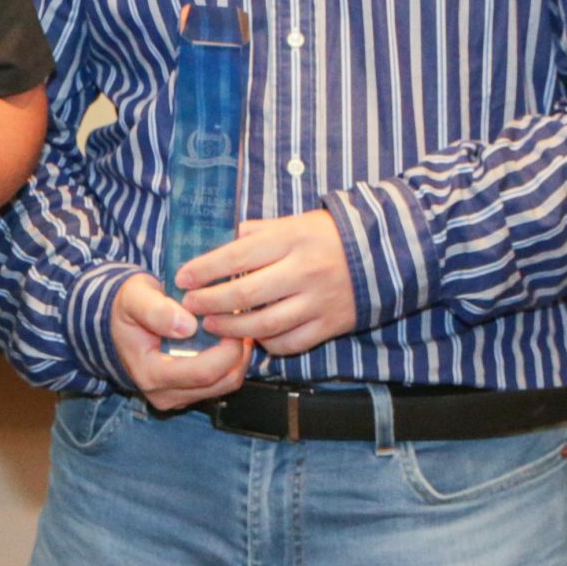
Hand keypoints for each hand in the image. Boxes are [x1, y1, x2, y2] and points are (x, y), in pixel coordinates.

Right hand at [109, 271, 250, 410]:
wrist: (115, 321)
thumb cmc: (128, 305)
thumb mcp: (134, 297)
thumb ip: (156, 310)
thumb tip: (187, 326)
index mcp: (149, 373)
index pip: (202, 373)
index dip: (227, 350)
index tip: (233, 321)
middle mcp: (163, 394)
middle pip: (219, 382)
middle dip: (237, 353)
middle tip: (239, 322)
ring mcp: (176, 397)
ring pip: (225, 385)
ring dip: (237, 358)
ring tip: (234, 328)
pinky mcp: (186, 394)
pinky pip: (220, 383)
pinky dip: (229, 362)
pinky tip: (225, 339)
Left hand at [175, 211, 358, 357]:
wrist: (384, 253)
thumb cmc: (327, 234)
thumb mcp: (291, 222)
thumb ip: (257, 232)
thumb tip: (224, 242)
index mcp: (290, 240)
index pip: (236, 257)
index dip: (204, 270)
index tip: (182, 277)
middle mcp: (302, 271)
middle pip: (245, 295)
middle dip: (209, 303)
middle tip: (189, 306)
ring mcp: (317, 301)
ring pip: (265, 325)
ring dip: (232, 329)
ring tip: (212, 325)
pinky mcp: (330, 325)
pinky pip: (291, 343)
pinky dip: (267, 344)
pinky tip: (252, 338)